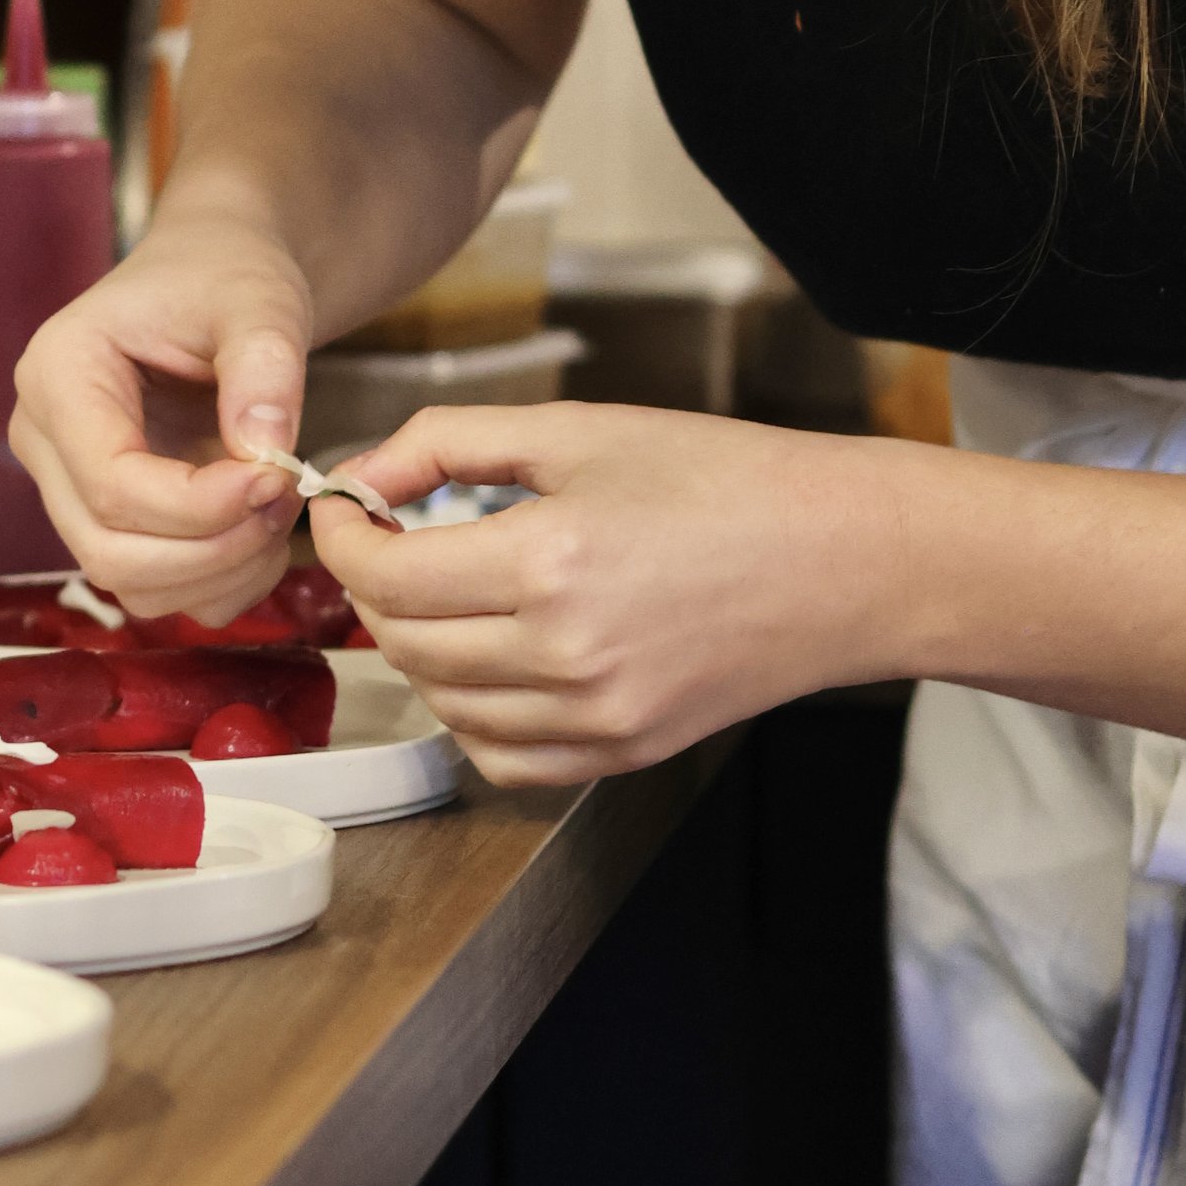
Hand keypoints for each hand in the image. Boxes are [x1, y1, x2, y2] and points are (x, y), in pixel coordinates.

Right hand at [9, 213, 314, 621]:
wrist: (216, 280)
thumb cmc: (225, 276)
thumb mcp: (258, 301)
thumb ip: (263, 368)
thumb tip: (264, 452)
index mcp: (58, 374)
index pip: (111, 482)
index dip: (200, 505)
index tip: (277, 479)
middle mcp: (44, 439)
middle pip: (106, 549)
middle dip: (211, 549)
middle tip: (284, 498)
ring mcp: (69, 486)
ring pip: (128, 583)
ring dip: (218, 573)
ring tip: (278, 510)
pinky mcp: (106, 519)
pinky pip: (154, 590)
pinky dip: (218, 584)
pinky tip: (259, 533)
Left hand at [312, 401, 913, 785]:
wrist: (844, 560)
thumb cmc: (721, 479)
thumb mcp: (577, 428)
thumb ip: (451, 442)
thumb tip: (363, 474)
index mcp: (549, 561)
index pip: (387, 573)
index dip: (342, 537)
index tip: (340, 508)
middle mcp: (565, 654)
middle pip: (404, 640)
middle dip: (373, 585)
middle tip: (388, 538)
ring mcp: (595, 717)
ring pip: (442, 702)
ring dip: (417, 646)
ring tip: (443, 590)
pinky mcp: (621, 752)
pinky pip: (499, 756)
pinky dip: (468, 712)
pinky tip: (487, 657)